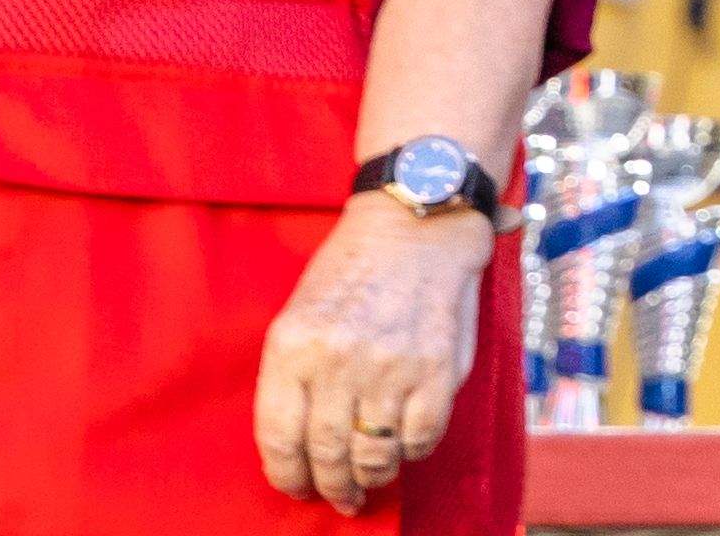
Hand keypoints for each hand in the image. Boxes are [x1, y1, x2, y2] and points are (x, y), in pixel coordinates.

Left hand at [256, 186, 484, 513]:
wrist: (417, 221)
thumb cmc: (352, 268)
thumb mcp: (299, 313)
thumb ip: (294, 376)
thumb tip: (300, 445)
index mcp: (293, 347)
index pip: (279, 439)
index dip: (287, 476)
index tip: (297, 487)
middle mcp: (339, 361)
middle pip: (326, 454)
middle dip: (331, 486)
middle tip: (340, 497)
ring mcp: (392, 366)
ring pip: (375, 454)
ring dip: (372, 477)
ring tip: (372, 479)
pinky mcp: (440, 367)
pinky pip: (423, 435)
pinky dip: (414, 451)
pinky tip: (407, 445)